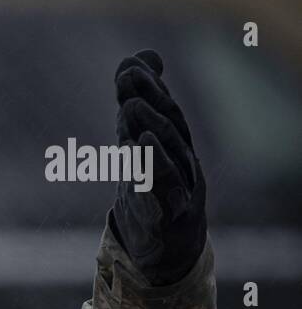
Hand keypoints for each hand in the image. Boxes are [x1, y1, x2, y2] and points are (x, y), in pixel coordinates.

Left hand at [111, 49, 207, 284]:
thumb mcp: (139, 146)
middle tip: (126, 79)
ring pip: (168, 154)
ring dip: (148, 127)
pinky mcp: (168, 214)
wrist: (169, 249)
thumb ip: (137, 106)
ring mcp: (179, 188)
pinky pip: (163, 188)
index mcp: (174, 146)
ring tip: (128, 106)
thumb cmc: (154, 191)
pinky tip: (137, 146)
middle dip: (149, 99)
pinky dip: (152, 165)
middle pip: (168, 126)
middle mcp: (182, 162)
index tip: (127, 65)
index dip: (148, 87)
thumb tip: (137, 59)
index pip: (164, 111)